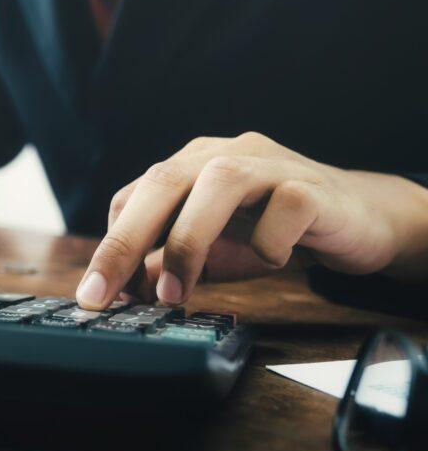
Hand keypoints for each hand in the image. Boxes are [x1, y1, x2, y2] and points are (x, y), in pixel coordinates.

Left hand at [77, 132, 427, 308]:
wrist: (355, 220)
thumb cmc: (271, 231)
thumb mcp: (208, 252)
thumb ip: (165, 265)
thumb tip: (121, 291)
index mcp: (189, 167)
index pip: (133, 197)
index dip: (111, 246)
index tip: (95, 295)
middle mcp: (222, 155)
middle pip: (162, 181)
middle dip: (127, 240)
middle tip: (105, 292)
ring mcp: (269, 165)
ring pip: (219, 182)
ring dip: (189, 240)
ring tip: (176, 292)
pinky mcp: (312, 187)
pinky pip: (286, 206)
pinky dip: (270, 240)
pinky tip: (272, 262)